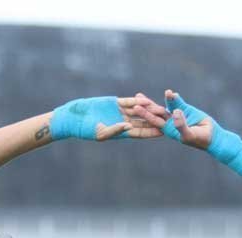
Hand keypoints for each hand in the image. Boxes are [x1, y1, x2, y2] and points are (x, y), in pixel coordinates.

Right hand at [50, 95, 168, 140]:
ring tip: (161, 108)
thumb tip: (129, 127)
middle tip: (168, 119)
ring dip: (148, 110)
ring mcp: (119, 111)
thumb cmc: (84, 130)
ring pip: (138, 110)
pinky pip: (128, 101)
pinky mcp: (114, 102)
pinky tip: (147, 100)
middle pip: (142, 121)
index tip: (163, 133)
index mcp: (121, 132)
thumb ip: (115, 130)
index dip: (151, 132)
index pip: (140, 132)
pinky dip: (137, 101)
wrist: (74, 117)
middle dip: (154, 120)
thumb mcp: (100, 132)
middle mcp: (122, 122)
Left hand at [133, 89, 241, 178]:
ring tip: (140, 95)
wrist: (212, 136)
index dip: (145, 114)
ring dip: (155, 100)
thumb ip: (180, 124)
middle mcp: (169, 121)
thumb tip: (174, 112)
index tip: (135, 108)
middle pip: (155, 112)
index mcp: (167, 129)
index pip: (154, 120)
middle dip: (145, 106)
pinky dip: (173, 98)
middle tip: (133, 99)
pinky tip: (169, 92)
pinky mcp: (185, 108)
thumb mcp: (188, 135)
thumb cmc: (199, 139)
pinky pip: (177, 102)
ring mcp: (177, 114)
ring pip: (164, 105)